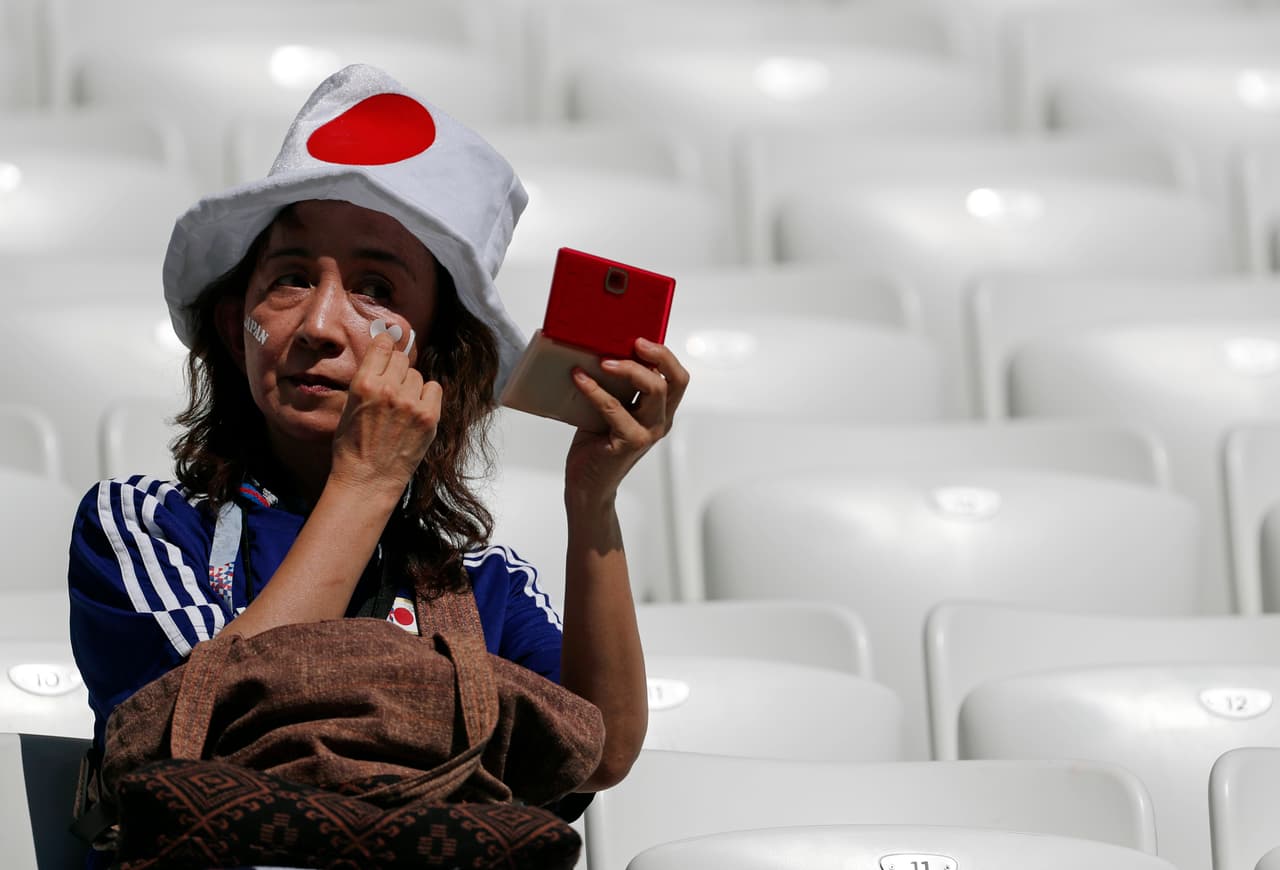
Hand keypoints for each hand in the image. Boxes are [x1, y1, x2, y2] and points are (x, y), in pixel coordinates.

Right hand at [329, 332, 441, 495]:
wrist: (368, 480)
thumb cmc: (353, 446)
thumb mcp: (350, 406)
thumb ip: (367, 379)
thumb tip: (383, 355)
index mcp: (364, 384)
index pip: (383, 345)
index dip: (385, 347)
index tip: (387, 350)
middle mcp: (389, 389)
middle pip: (401, 359)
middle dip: (396, 370)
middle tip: (391, 389)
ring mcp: (411, 403)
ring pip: (417, 375)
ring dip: (410, 386)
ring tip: (401, 407)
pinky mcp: (429, 417)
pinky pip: (434, 389)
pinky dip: (427, 396)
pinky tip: (416, 410)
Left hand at [564, 337, 689, 508]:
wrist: (586, 485)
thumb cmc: (596, 445)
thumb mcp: (611, 409)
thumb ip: (616, 387)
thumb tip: (601, 351)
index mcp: (660, 411)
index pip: (676, 378)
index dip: (665, 355)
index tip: (641, 339)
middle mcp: (660, 421)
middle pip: (674, 380)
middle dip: (657, 355)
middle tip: (633, 343)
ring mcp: (648, 433)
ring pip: (654, 390)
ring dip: (628, 369)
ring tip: (602, 360)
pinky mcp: (630, 443)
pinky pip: (615, 408)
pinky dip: (595, 390)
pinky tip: (579, 379)